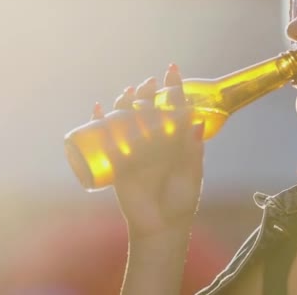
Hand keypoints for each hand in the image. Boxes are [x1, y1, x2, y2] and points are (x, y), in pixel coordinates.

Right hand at [92, 64, 205, 237]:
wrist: (162, 225)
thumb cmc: (180, 198)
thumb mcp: (191, 172)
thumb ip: (193, 149)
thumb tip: (198, 120)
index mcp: (173, 139)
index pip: (171, 108)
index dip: (171, 88)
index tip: (172, 71)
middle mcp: (152, 139)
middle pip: (145, 108)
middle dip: (145, 92)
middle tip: (149, 84)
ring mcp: (133, 148)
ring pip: (124, 117)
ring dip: (123, 101)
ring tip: (127, 92)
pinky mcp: (117, 161)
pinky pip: (104, 138)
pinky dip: (98, 122)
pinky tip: (98, 109)